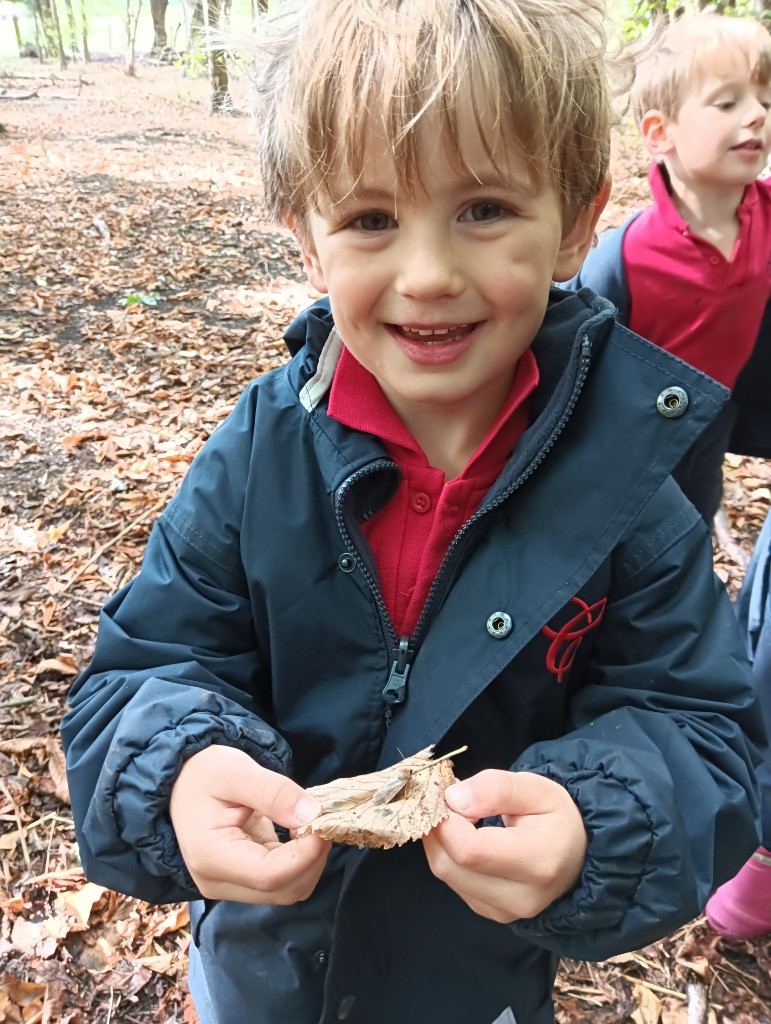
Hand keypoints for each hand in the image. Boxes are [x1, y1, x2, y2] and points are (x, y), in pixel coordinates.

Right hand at [169, 744, 330, 903]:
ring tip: (309, 821)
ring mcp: (230, 885)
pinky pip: (283, 881)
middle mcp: (217, 881)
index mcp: (210, 856)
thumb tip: (312, 814)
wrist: (181, 782)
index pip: (269, 875)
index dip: (306, 854)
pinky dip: (301, 859)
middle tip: (321, 817)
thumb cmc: (203, 773)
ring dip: (310, 859)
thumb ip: (274, 792)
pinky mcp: (243, 881)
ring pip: (288, 890)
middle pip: (283, 890)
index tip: (323, 821)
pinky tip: (299, 830)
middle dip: (313, 856)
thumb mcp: (236, 771)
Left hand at [422, 770, 585, 923]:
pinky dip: (448, 855)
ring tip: (455, 814)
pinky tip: (462, 836)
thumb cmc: (557, 818)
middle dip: (437, 827)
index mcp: (538, 862)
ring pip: (446, 874)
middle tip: (446, 799)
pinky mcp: (490, 913)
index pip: (470, 850)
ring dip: (439, 840)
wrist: (577, 855)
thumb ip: (496, 788)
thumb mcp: (536, 788)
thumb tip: (454, 798)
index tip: (449, 793)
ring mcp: (503, 912)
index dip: (447, 820)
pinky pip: (453, 882)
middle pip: (450, 865)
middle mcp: (520, 897)